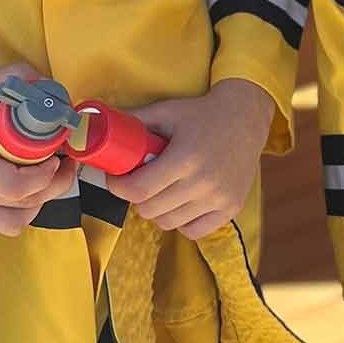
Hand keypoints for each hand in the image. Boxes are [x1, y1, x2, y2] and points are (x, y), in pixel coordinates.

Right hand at [0, 64, 75, 235]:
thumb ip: (17, 76)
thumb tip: (49, 86)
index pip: (13, 186)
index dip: (44, 176)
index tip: (57, 157)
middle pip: (23, 203)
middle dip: (54, 184)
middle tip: (65, 163)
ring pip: (18, 220)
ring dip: (41, 198)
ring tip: (46, 174)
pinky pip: (7, 224)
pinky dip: (25, 209)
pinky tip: (28, 187)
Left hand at [106, 77, 274, 238]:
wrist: (246, 118)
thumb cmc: (202, 114)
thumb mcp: (167, 111)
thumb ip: (134, 121)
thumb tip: (97, 125)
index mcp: (185, 157)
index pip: (138, 190)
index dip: (118, 187)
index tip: (116, 179)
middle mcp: (203, 182)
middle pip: (150, 210)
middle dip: (136, 198)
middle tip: (137, 183)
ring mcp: (219, 198)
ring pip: (169, 223)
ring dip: (157, 210)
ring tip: (160, 192)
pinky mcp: (230, 208)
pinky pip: (193, 231)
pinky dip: (181, 222)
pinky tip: (180, 203)